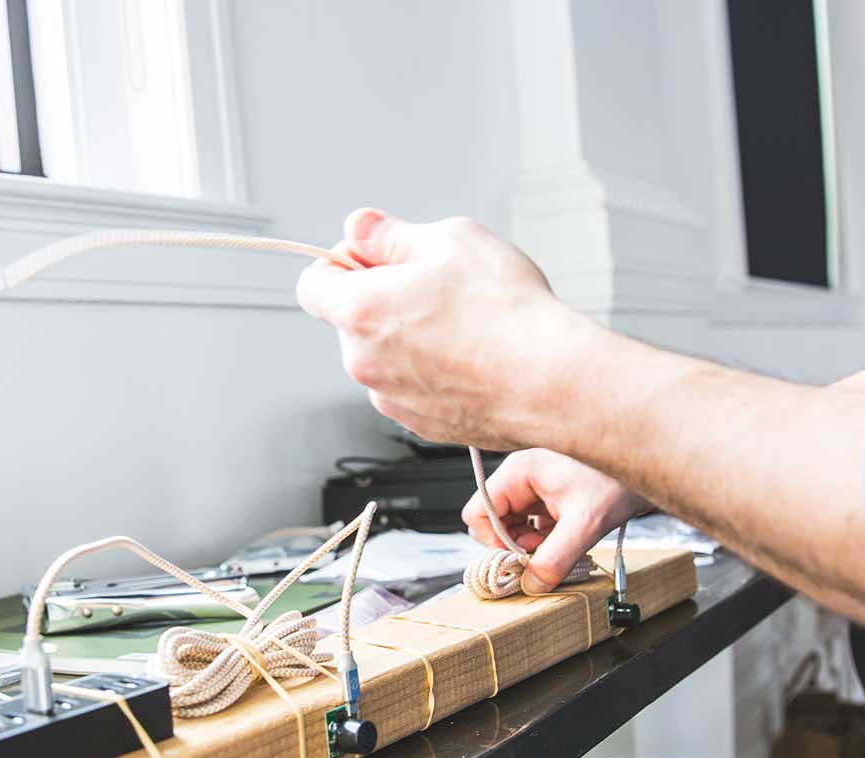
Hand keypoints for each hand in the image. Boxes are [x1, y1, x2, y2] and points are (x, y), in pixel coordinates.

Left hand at [296, 208, 600, 450]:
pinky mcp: (420, 424)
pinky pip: (411, 387)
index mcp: (360, 311)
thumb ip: (391, 234)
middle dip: (381, 300)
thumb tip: (361, 228)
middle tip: (436, 286)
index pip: (312, 284)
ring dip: (408, 338)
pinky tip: (472, 356)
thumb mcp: (450, 239)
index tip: (374, 257)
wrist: (552, 381)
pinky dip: (431, 371)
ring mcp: (391, 399)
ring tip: (464, 324)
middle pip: (351, 321)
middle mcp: (364, 362)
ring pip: (383, 356)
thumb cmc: (508, 314)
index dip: (340, 263)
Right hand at [461, 449, 650, 590]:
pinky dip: (546, 539)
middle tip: (542, 555)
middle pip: (495, 521)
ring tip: (559, 546)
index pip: (478, 512)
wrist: (651, 469)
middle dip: (515, 545)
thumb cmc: (619, 479)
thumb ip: (556, 558)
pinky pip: (533, 524)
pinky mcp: (551, 496)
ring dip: (532, 544)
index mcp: (520, 471)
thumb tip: (532, 584)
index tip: (520, 558)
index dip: (494, 541)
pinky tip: (567, 540)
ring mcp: (536, 485)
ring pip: (514, 525)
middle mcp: (523, 475)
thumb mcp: (586, 524)